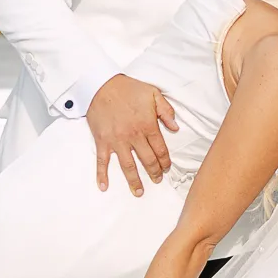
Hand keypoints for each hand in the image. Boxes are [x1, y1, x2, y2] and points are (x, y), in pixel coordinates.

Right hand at [86, 73, 178, 195]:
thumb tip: (176, 128)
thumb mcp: (153, 94)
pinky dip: (102, 175)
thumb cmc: (128, 89)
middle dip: (154, 173)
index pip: (160, 150)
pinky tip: (104, 186)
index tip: (166, 168)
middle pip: (147, 160)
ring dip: (134, 181)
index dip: (165, 161)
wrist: (102, 85)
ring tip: (139, 192)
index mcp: (147, 126)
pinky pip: (102, 161)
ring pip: (128, 166)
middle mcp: (133, 136)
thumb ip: (166, 112)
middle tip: (157, 180)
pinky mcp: (102, 141)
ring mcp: (117, 141)